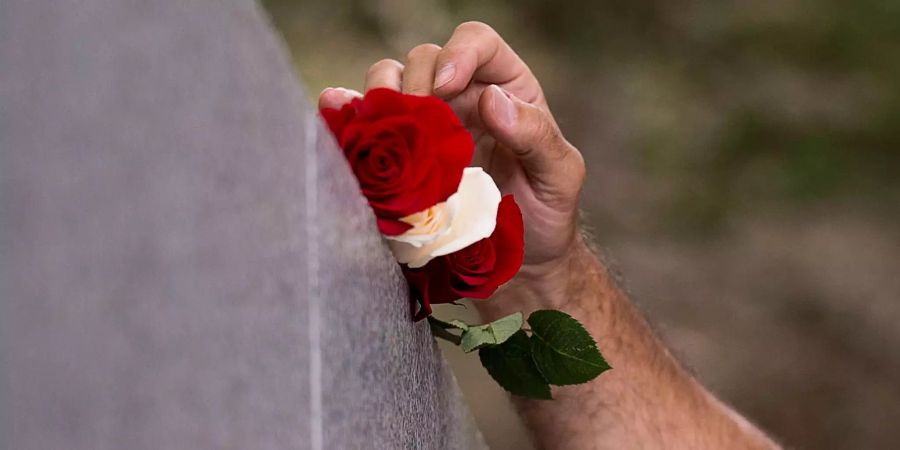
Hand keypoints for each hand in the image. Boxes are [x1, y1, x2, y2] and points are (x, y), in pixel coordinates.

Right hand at [320, 21, 585, 277]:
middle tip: (415, 121)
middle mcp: (461, 98)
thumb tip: (490, 99)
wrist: (518, 266)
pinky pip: (365, 126)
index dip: (458, 54)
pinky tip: (340, 125)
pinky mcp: (397, 157)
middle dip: (415, 82)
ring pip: (388, 82)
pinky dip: (346, 118)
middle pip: (424, 58)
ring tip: (383, 128)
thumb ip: (535, 135)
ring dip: (380, 98)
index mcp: (506, 89)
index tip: (445, 88)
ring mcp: (425, 126)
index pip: (477, 43)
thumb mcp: (559, 175)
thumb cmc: (545, 215)